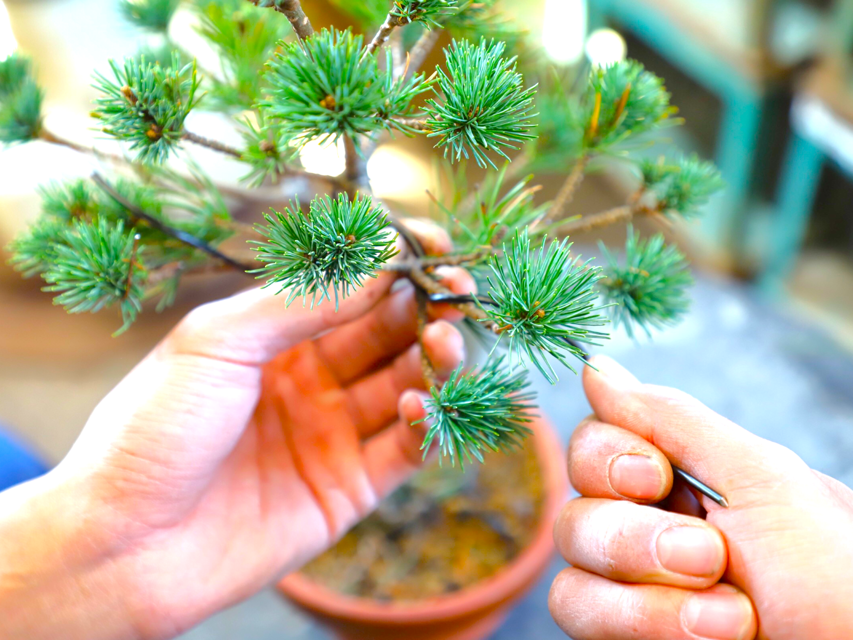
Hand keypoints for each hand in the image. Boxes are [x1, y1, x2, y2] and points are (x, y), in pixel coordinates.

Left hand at [0, 227, 473, 639]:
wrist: (123, 542)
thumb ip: (303, 300)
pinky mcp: (348, 489)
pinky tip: (420, 405)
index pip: (350, 290)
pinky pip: (405, 451)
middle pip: (388, 334)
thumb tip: (380, 260)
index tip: (432, 247)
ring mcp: (331, 433)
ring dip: (437, 361)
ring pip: (407, 386)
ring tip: (447, 343)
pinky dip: (426, 425)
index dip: (393, 266)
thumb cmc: (152, 428)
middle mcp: (310, 380)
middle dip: (426, 309)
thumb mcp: (219, 339)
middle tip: (457, 294)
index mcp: (274, 336)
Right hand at [549, 356, 852, 639]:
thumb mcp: (764, 480)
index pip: (594, 441)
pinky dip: (636, 621)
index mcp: (686, 483)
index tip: (655, 476)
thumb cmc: (842, 576)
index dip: (608, 455)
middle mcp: (650, 530)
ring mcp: (633, 589)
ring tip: (733, 617)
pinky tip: (707, 636)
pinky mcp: (622, 635)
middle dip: (635, 535)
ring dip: (645, 586)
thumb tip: (594, 367)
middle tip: (710, 556)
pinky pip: (575, 611)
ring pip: (569, 562)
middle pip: (576, 502)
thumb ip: (670, 419)